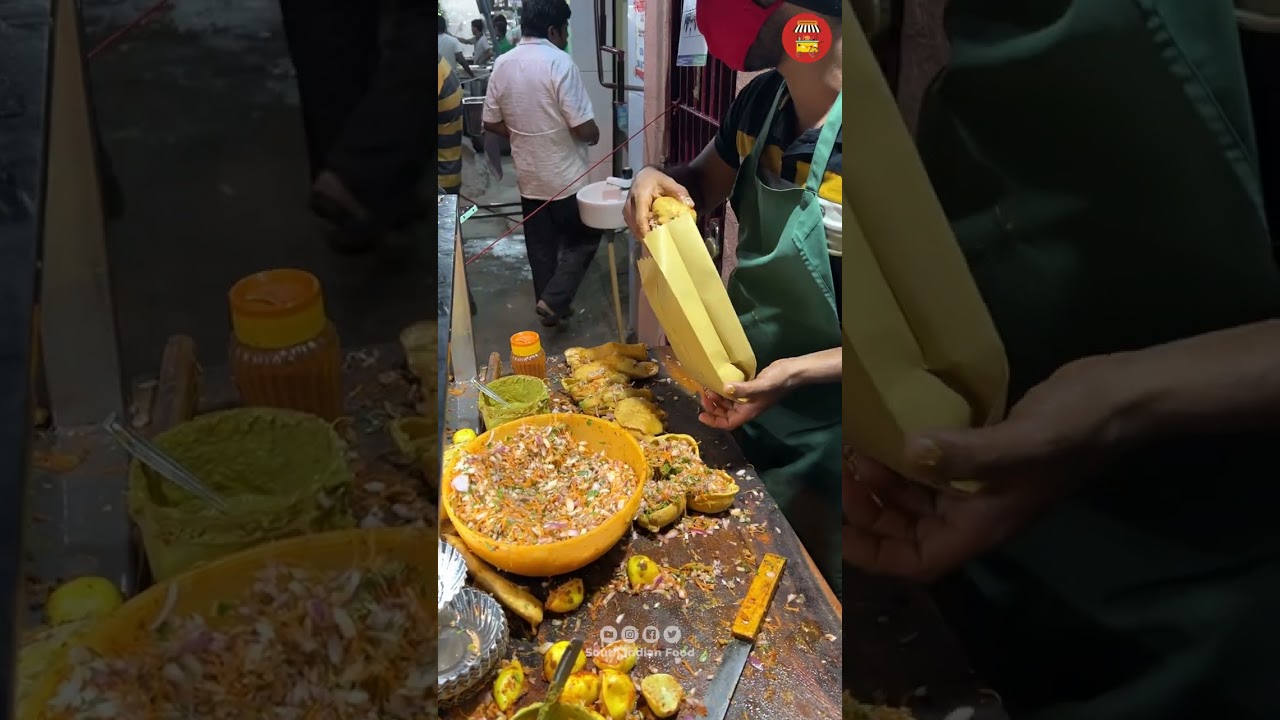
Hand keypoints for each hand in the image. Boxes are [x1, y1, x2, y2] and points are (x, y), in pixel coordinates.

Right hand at [624, 166, 693, 239]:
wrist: (643, 176)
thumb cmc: (655, 179)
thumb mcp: (668, 182)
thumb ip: (679, 192)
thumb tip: (690, 204)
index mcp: (640, 197)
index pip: (641, 219)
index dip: (647, 232)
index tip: (656, 242)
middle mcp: (630, 206)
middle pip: (637, 228)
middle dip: (648, 238)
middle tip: (662, 246)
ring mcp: (627, 212)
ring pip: (635, 230)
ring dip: (645, 237)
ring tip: (659, 243)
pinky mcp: (628, 216)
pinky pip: (634, 228)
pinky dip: (643, 233)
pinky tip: (653, 236)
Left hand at [698, 358, 802, 430]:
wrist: (793, 372)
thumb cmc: (778, 381)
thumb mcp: (760, 386)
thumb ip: (743, 389)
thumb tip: (724, 388)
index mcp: (749, 411)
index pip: (728, 423)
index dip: (714, 422)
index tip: (701, 415)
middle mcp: (747, 407)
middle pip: (726, 414)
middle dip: (713, 408)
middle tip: (703, 396)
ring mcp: (749, 398)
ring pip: (729, 404)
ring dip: (718, 399)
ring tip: (708, 388)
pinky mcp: (751, 388)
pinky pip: (734, 394)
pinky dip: (725, 390)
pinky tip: (719, 382)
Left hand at [843, 355, 1138, 580]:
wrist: (1123, 396)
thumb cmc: (1077, 427)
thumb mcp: (1022, 441)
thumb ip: (967, 451)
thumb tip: (910, 450)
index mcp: (983, 524)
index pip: (917, 560)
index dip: (874, 555)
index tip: (837, 528)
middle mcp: (978, 511)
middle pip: (908, 532)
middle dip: (870, 513)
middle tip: (840, 474)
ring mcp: (983, 483)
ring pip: (918, 499)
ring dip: (884, 483)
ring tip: (854, 448)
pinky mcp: (986, 453)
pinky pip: (934, 467)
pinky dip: (906, 457)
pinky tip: (887, 429)